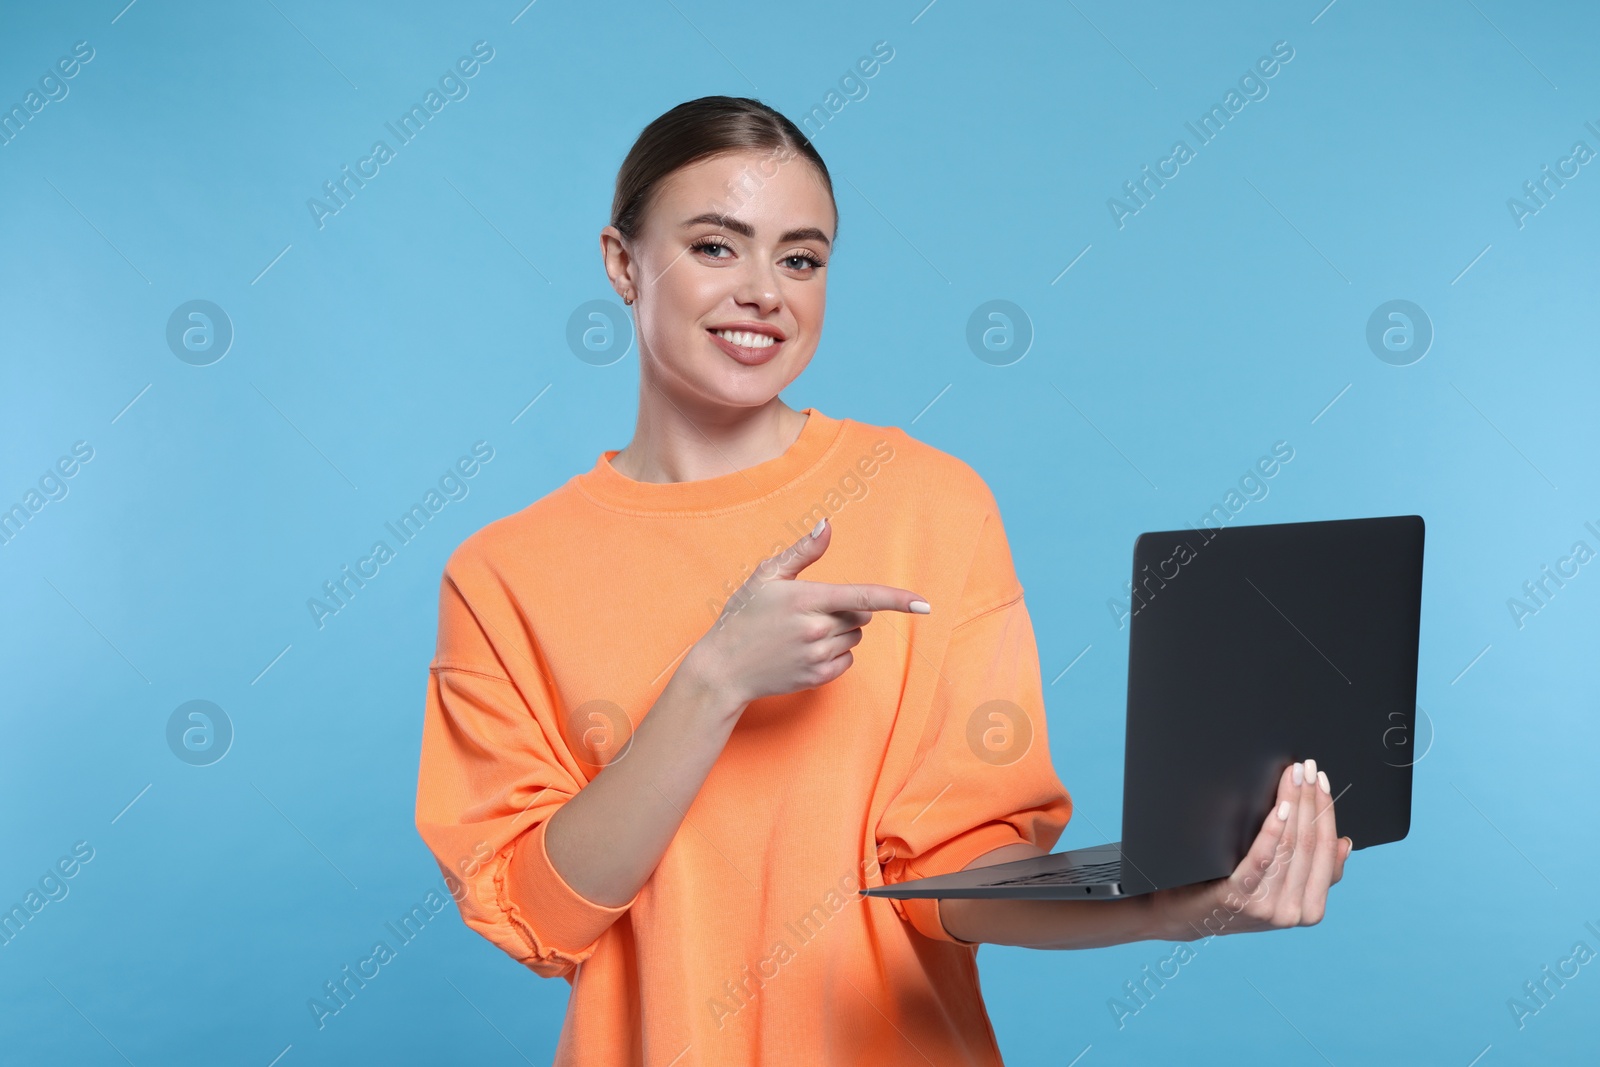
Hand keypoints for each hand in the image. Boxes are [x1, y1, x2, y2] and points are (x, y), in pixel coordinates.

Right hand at [689, 518, 930, 709]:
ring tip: (802, 632)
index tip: (924, 604)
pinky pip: (847, 661)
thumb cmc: (743, 616)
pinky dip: (836, 654)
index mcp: (807, 599)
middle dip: (847, 608)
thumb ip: (802, 551)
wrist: (722, 669)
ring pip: (855, 638)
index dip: (897, 599)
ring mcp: (817, 656)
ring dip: (840, 631)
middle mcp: (816, 629)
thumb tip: (827, 525)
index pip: (863, 596)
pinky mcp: (817, 677)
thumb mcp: (766, 576)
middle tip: (811, 610)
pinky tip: (807, 650)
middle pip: (861, 614)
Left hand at [1156, 758, 1352, 938]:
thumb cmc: (1235, 894)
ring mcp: (1267, 907)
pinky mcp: (1239, 897)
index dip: (1326, 812)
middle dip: (1311, 801)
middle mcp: (1293, 912)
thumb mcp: (1280, 888)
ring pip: (1289, 846)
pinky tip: (1280, 808)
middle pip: (1309, 844)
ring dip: (1295, 805)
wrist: (1185, 917)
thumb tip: (1343, 843)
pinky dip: (1273, 831)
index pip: (1326, 851)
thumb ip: (1312, 872)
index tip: (1322, 781)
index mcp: (1310, 909)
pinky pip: (1262, 859)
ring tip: (1294, 777)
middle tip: (1309, 769)